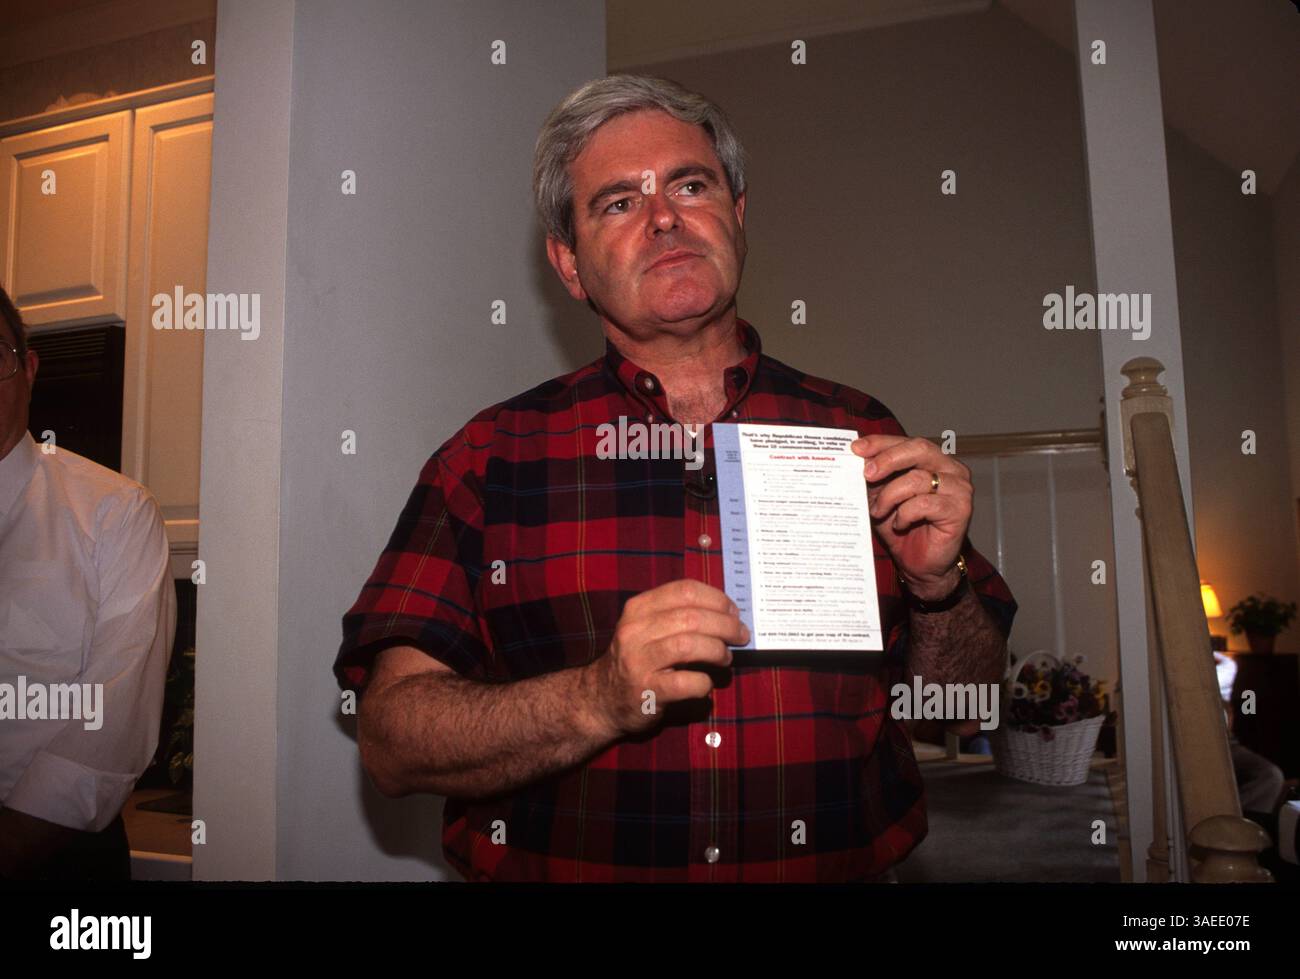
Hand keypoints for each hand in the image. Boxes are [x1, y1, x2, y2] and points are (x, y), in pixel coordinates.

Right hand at [585, 579, 748, 735]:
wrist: (602, 699)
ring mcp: (638, 661)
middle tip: (740, 635)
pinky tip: (706, 683)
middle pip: (692, 617)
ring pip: (689, 645)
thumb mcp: (647, 628)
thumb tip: (727, 613)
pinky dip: (704, 682)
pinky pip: (687, 682)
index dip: (716, 599)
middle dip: (725, 625)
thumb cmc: (636, 660)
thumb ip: (678, 615)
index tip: (732, 612)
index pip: (684, 590)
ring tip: (725, 658)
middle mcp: (634, 631)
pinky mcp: (647, 690)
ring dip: (717, 651)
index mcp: (638, 608)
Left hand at [851, 434, 972, 600]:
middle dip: (887, 459)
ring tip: (878, 512)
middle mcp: (951, 469)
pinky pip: (924, 504)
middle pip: (919, 449)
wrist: (921, 565)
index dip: (881, 443)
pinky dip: (905, 513)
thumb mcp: (882, 496)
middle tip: (866, 474)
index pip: (907, 442)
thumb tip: (855, 458)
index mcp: (934, 460)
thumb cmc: (903, 528)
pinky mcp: (960, 509)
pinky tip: (899, 524)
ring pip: (917, 478)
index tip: (856, 448)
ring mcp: (959, 488)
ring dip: (890, 496)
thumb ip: (875, 477)